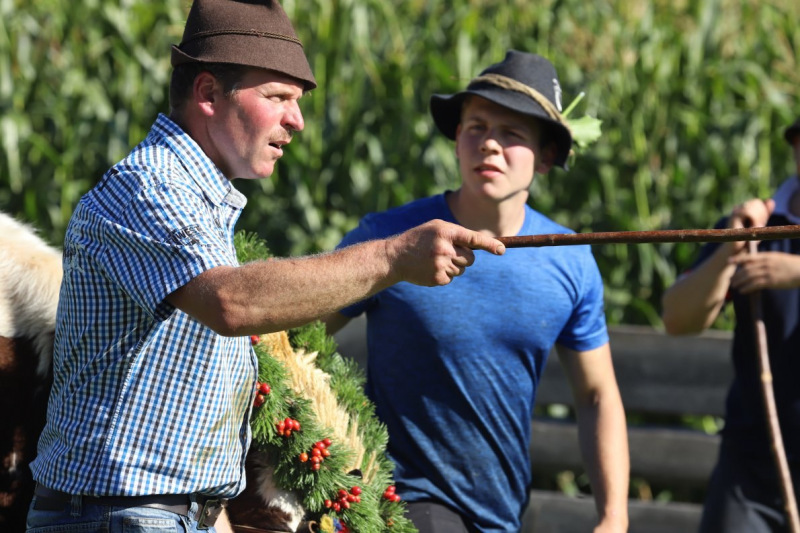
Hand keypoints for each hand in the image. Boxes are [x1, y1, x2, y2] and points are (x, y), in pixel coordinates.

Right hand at [384, 219, 504, 285]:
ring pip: (462, 269)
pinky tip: (430, 268)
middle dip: (464, 257)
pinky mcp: (437, 278)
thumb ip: (456, 234)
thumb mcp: (436, 228)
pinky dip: (445, 275)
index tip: (502, 250)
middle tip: (446, 253)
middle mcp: (445, 248)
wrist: (395, 257)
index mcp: (446, 231)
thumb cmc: (419, 239)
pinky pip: (452, 278)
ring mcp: (441, 264)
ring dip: (453, 266)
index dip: (490, 244)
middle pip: (471, 258)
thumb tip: (481, 246)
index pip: (474, 238)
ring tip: (434, 260)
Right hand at [726, 198, 774, 254]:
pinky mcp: (733, 219)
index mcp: (743, 209)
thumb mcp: (758, 225)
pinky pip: (749, 213)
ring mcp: (735, 213)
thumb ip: (764, 214)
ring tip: (755, 228)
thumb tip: (771, 201)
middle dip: (762, 214)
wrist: (735, 251)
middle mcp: (737, 209)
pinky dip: (755, 220)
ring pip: (754, 205)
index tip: (760, 224)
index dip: (762, 211)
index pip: (757, 202)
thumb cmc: (746, 240)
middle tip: (758, 227)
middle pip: (756, 202)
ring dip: (759, 217)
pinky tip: (753, 228)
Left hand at [729, 251, 799, 292]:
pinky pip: (755, 285)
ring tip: (734, 286)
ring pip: (749, 277)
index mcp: (768, 256)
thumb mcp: (778, 258)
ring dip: (739, 282)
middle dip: (737, 274)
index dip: (738, 259)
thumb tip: (755, 264)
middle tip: (730, 279)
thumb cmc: (792, 265)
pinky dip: (747, 288)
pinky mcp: (772, 281)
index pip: (749, 257)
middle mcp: (766, 263)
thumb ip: (767, 260)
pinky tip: (742, 291)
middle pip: (746, 269)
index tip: (729, 261)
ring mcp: (768, 272)